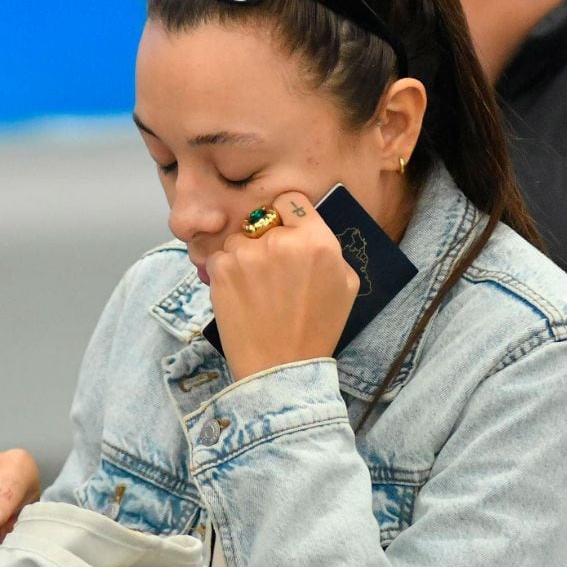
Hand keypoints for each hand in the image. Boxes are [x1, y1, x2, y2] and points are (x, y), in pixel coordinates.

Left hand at [208, 190, 358, 379]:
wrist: (281, 366)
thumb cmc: (318, 328)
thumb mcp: (346, 284)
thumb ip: (329, 248)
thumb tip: (309, 229)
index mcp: (317, 241)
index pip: (291, 200)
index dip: (287, 214)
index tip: (284, 229)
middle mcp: (280, 241)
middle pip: (262, 220)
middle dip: (265, 240)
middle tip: (272, 272)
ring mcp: (247, 254)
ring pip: (239, 239)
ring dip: (244, 256)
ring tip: (256, 289)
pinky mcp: (222, 269)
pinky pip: (220, 257)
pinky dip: (226, 273)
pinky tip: (241, 296)